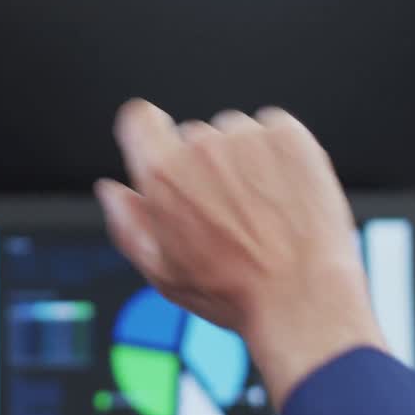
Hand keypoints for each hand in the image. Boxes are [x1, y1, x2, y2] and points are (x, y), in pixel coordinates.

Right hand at [94, 99, 387, 407]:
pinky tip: (284, 195)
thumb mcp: (162, 271)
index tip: (162, 148)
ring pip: (234, 134)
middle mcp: (202, 146)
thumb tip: (110, 191)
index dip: (148, 132)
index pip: (138, 118)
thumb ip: (128, 223)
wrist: (303, 297)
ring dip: (242, 159)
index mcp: (162, 174)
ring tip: (261, 210)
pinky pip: (272, 130)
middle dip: (203, 166)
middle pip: (193, 136)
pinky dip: (278, 155)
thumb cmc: (233, 292)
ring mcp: (248, 138)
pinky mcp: (289, 137)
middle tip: (227, 213)